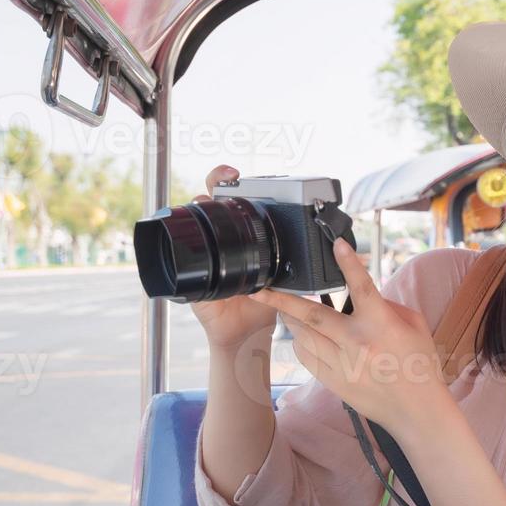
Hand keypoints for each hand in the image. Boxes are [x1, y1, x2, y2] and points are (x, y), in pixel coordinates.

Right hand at [187, 164, 277, 350]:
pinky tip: (188, 239)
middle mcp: (220, 240)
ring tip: (204, 200)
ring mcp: (202, 255)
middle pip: (210, 201)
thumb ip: (293, 260)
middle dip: (213, 184)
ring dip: (196, 208)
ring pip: (192, 222)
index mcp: (242, 237)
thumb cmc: (266, 304)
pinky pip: (183, 260)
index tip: (235, 172)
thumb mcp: (282, 277)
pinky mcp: (191, 276)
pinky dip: (183, 249)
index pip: (231, 199)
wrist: (249, 333)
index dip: (228, 181)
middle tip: (224, 179)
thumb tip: (323, 244)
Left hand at [251, 238, 443, 431]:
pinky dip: (300, 342)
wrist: (416, 410)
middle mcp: (358, 344)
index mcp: (382, 326)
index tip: (337, 245)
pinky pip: (306, 356)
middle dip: (281, 300)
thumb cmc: (419, 365)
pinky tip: (301, 335)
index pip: (362, 288)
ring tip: (280, 307)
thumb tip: (362, 294)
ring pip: (303, 336)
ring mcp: (342, 365)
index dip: (349, 264)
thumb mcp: (415, 327)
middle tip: (260, 288)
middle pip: (311, 316)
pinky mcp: (333, 381)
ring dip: (289, 319)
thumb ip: (389, 306)